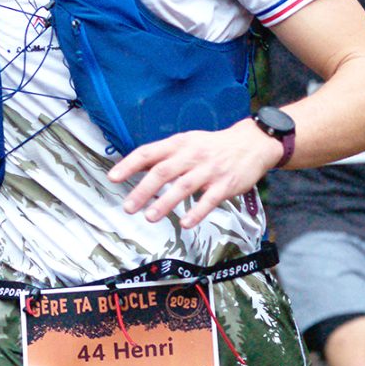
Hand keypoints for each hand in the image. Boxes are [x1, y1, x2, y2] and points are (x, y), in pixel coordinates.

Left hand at [110, 119, 281, 229]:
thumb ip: (163, 155)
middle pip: (163, 171)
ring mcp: (209, 170)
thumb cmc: (212, 146)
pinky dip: (197, 212)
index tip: (113, 178)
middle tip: (128, 207)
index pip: (149, 152)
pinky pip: (209, 200)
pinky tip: (185, 223)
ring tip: (149, 217)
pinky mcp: (225, 185)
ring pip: (184, 186)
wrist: (251, 143)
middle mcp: (192, 155)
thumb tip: (134, 166)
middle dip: (143, 190)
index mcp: (179, 144)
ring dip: (165, 202)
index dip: (129, 165)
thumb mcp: (187, 142)